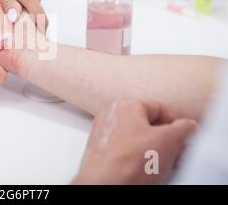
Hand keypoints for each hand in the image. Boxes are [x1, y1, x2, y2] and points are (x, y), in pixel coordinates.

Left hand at [0, 0, 46, 30]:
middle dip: (19, 20)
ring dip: (14, 8)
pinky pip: (26, 1)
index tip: (32, 45)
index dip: (38, 34)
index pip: (41, 19)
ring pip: (27, 8)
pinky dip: (15, 1)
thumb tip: (16, 19)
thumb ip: (7, 2)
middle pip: (33, 16)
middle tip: (2, 17)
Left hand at [74, 100, 197, 184]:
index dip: (175, 124)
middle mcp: (110, 117)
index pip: (159, 108)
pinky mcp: (100, 153)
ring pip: (136, 140)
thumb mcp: (170, 140)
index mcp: (124, 105)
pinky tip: (144, 171)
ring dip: (152, 151)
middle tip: (174, 154)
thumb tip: (189, 126)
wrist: (106, 184)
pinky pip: (125, 152)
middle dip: (164, 140)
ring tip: (159, 165)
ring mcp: (103, 135)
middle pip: (147, 125)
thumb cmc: (130, 160)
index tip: (182, 138)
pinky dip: (137, 160)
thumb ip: (184, 128)